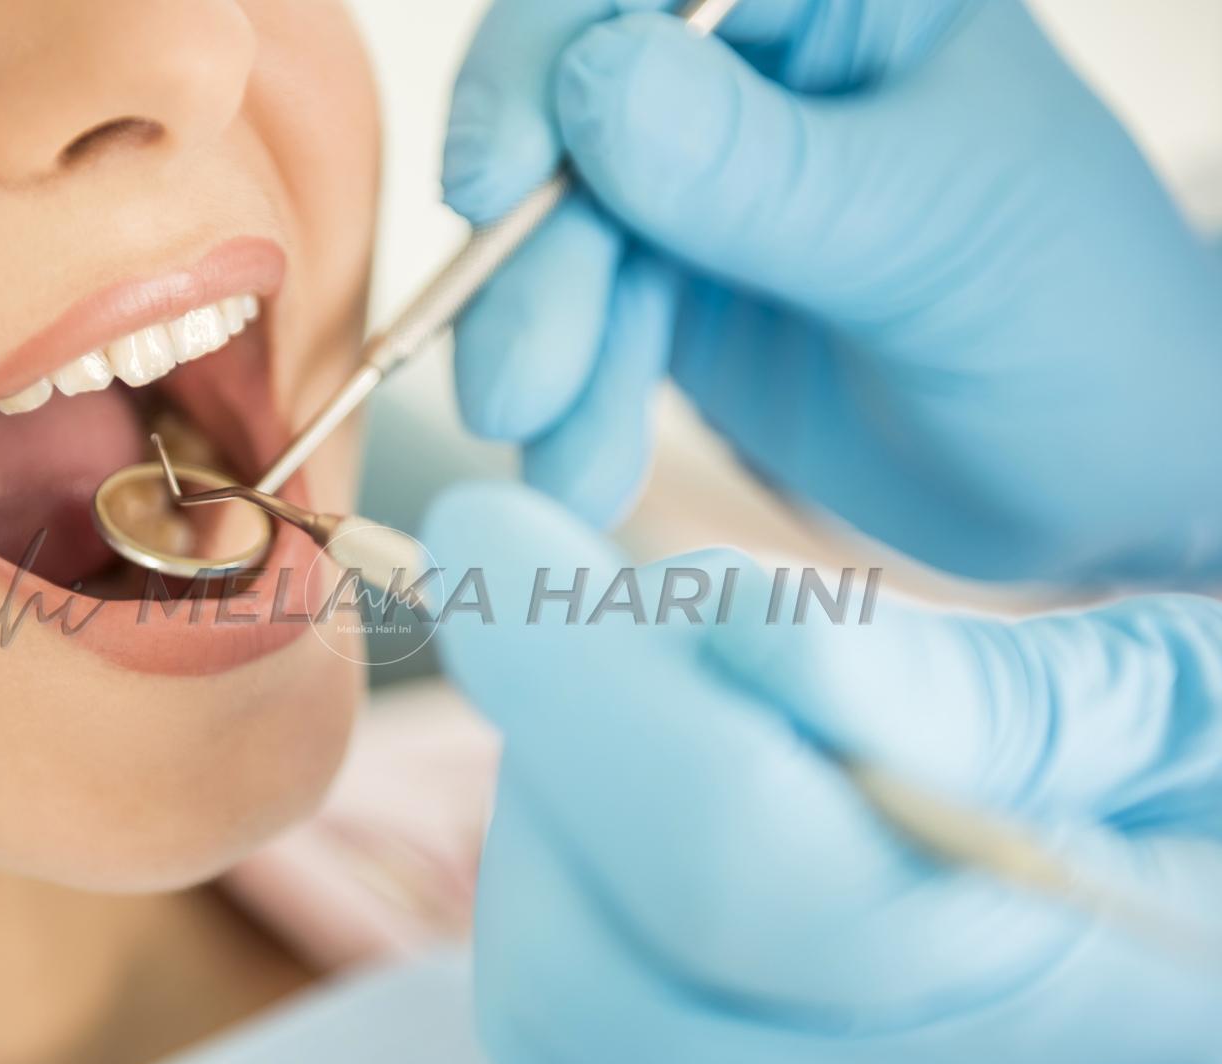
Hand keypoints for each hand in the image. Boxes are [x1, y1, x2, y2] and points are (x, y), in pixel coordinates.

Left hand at [421, 481, 1221, 1063]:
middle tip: (592, 608)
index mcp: (1097, 1018)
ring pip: (565, 1026)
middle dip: (555, 755)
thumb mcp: (1186, 711)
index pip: (758, 877)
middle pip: (599, 982)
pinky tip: (652, 805)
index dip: (590, 683)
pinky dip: (574, 903)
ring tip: (650, 703)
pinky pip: (589, 1051)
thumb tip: (722, 622)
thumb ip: (970, 691)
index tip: (493, 522)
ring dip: (551, 827)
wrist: (1214, 952)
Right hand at [443, 0, 1221, 581]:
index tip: (498, 183)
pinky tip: (583, 474)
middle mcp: (755, 66)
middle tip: (513, 390)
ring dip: (541, 352)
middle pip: (568, 111)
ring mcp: (705, 178)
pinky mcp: (674, 282)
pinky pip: (579, 321)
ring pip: (558, 232)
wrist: (1094, 476)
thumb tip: (591, 88)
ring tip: (563, 470)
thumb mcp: (935, 238)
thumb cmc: (1076, 325)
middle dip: (532, 259)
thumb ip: (768, 174)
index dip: (546, 58)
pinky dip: (570, 401)